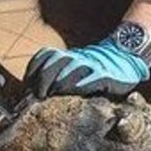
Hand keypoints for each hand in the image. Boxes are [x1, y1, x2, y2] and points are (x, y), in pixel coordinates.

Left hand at [24, 38, 150, 98]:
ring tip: (53, 94)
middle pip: (54, 62)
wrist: (123, 57)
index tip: (27, 84)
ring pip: (71, 69)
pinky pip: (92, 78)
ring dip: (59, 82)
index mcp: (65, 55)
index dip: (33, 69)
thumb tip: (31, 93)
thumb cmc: (91, 72)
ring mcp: (91, 65)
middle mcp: (76, 57)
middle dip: (43, 78)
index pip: (44, 56)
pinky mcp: (105, 76)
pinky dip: (82, 85)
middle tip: (39, 95)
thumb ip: (55, 76)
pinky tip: (75, 92)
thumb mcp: (72, 69)